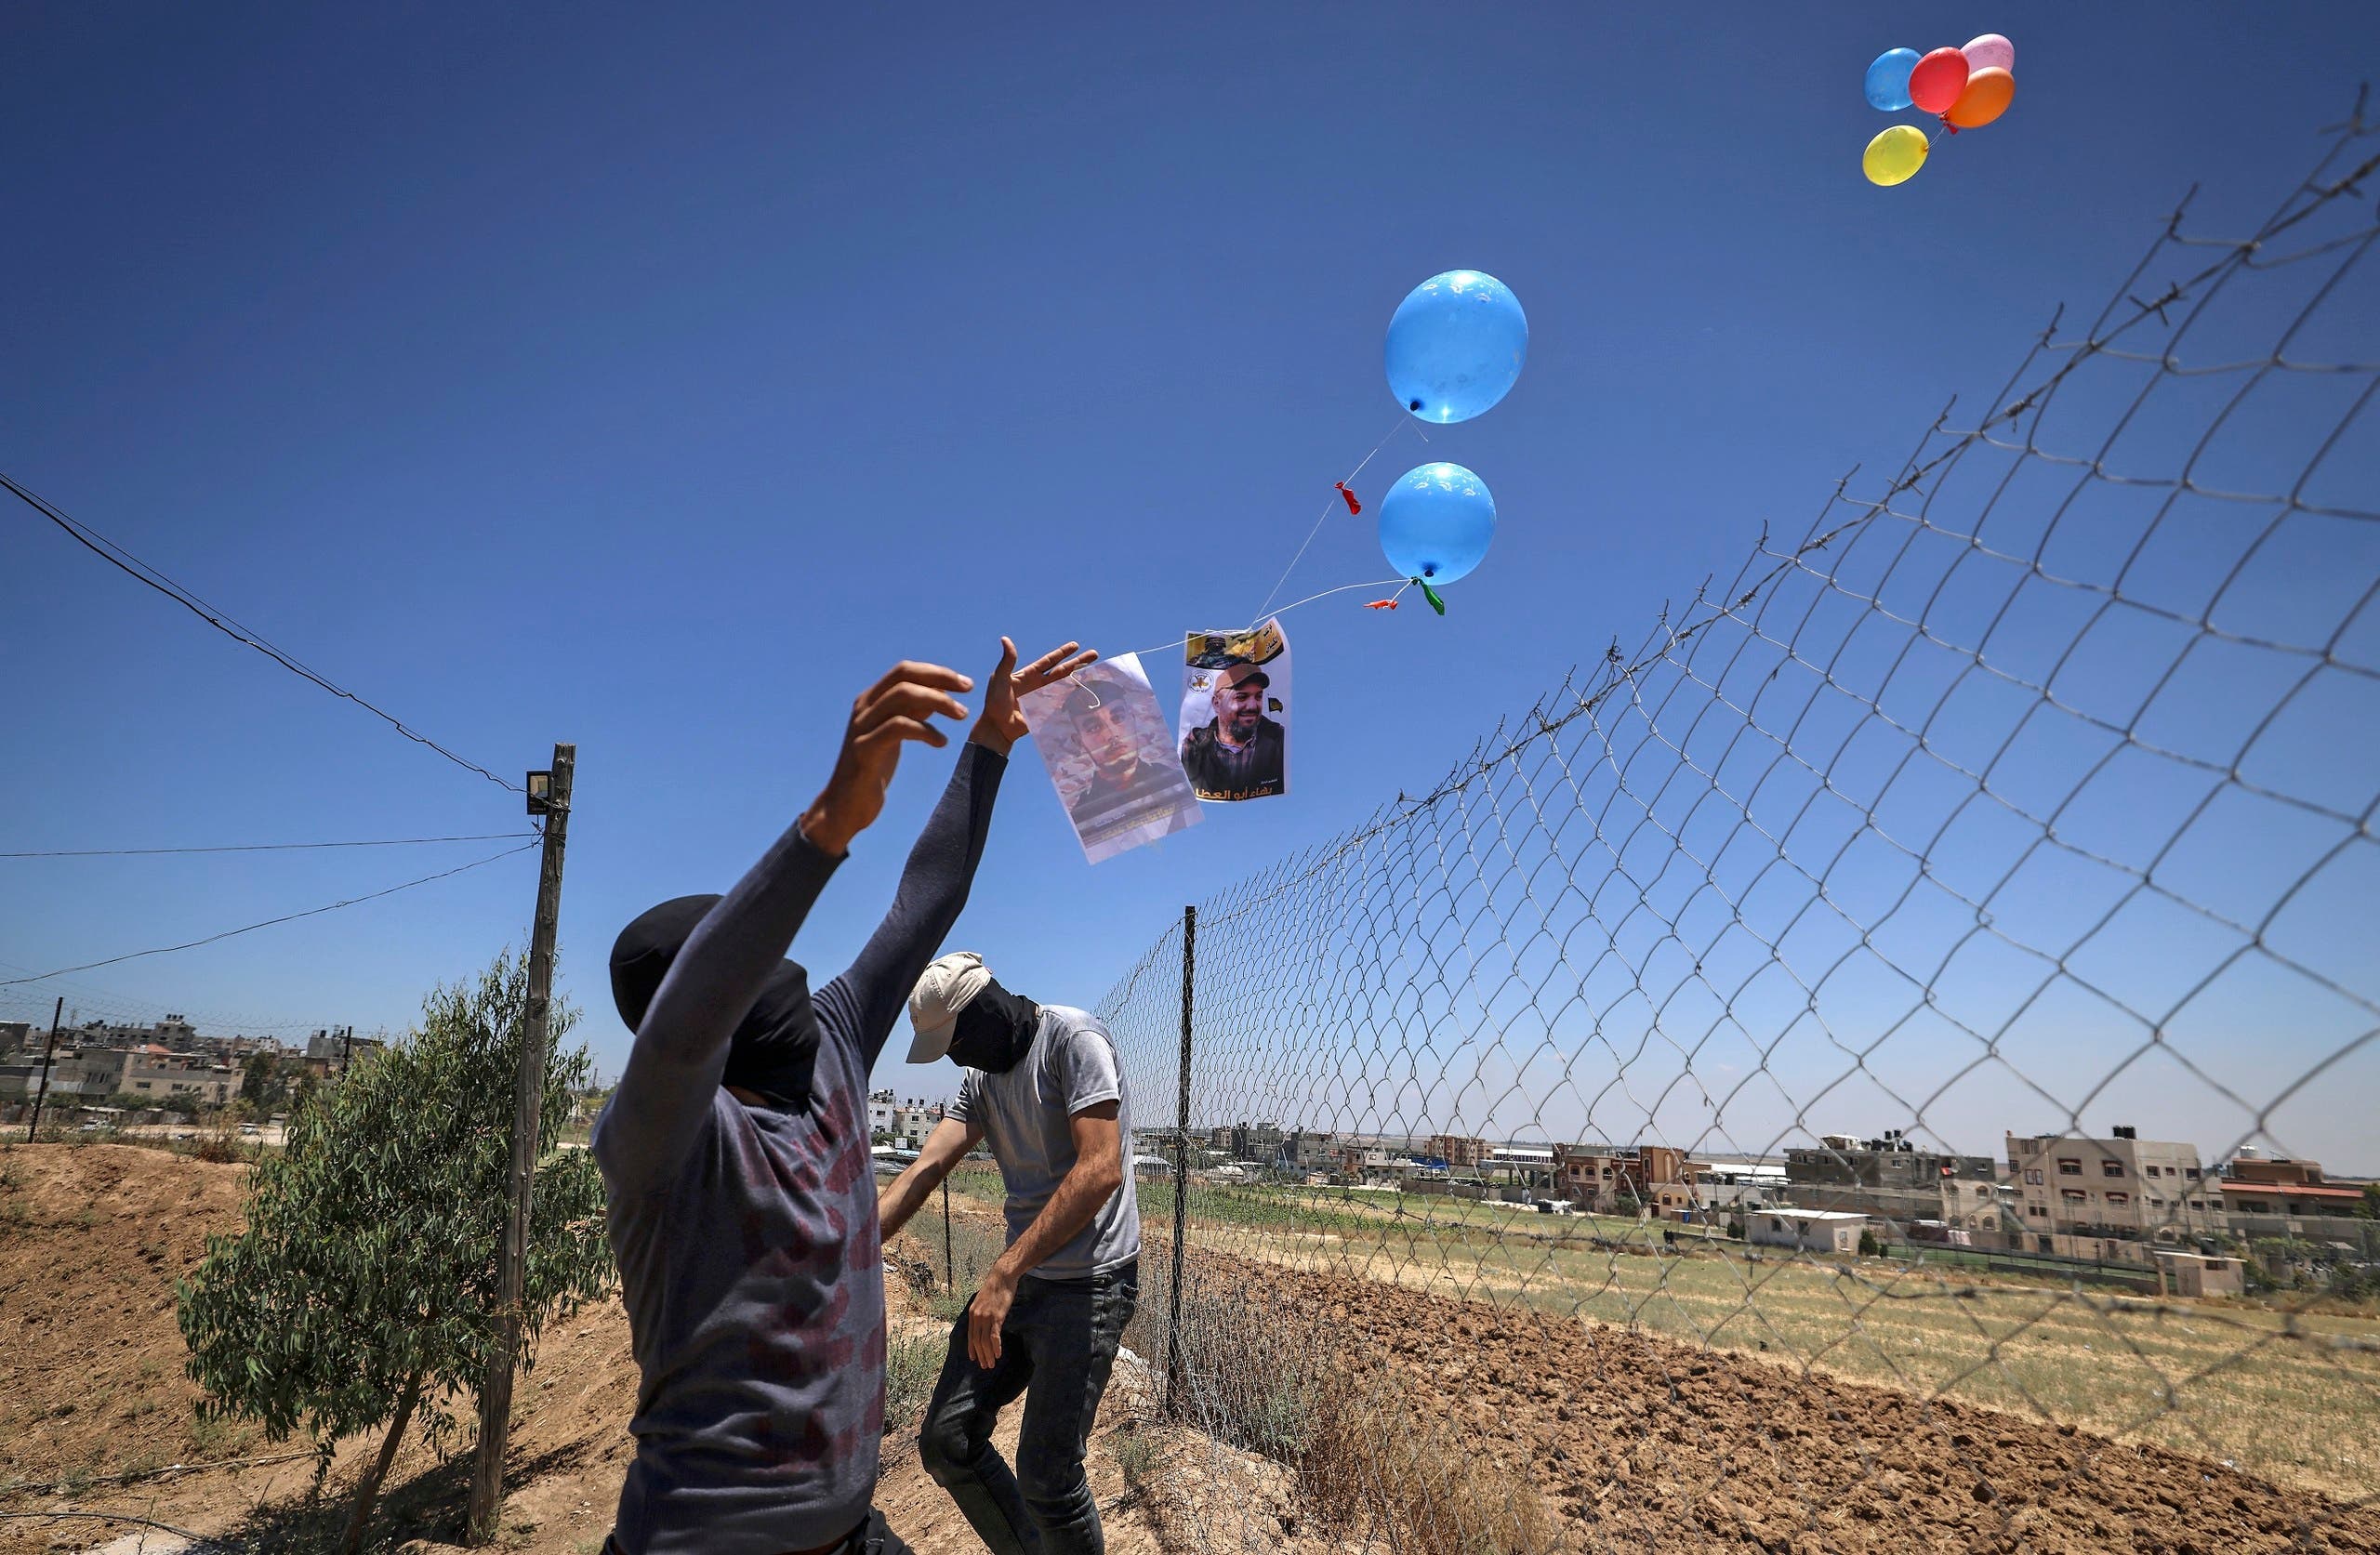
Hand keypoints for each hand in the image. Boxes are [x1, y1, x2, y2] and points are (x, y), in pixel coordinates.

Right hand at [802, 662, 973, 854]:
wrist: (845, 804)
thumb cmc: (873, 767)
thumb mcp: (895, 733)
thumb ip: (913, 710)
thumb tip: (942, 689)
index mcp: (870, 700)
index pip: (904, 670)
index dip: (937, 671)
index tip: (966, 684)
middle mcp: (864, 708)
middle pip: (904, 677)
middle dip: (941, 678)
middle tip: (968, 691)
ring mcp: (862, 727)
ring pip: (902, 696)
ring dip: (938, 702)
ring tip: (962, 715)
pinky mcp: (864, 750)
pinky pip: (898, 728)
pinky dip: (925, 730)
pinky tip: (941, 742)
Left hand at [967, 1267, 1017, 1368]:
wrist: (1002, 1276)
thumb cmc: (995, 1288)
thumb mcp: (984, 1301)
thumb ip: (982, 1312)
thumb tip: (985, 1323)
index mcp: (972, 1313)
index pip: (970, 1335)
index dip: (972, 1348)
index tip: (974, 1358)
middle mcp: (977, 1317)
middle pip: (976, 1341)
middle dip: (980, 1355)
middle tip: (984, 1366)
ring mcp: (986, 1317)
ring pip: (984, 1341)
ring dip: (988, 1354)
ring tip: (991, 1364)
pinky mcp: (996, 1317)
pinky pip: (994, 1336)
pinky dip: (996, 1347)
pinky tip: (998, 1354)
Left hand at [970, 638, 1098, 755]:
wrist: (997, 727)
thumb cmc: (995, 702)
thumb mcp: (1000, 678)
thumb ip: (1007, 661)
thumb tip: (1005, 639)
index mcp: (1029, 675)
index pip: (1049, 661)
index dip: (1062, 653)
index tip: (1075, 645)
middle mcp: (1039, 685)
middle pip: (1063, 671)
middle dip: (1078, 662)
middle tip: (1095, 654)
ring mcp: (1044, 698)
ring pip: (1066, 686)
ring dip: (1080, 679)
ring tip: (1094, 672)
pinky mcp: (1047, 712)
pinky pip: (1063, 704)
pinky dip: (1074, 699)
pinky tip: (1086, 694)